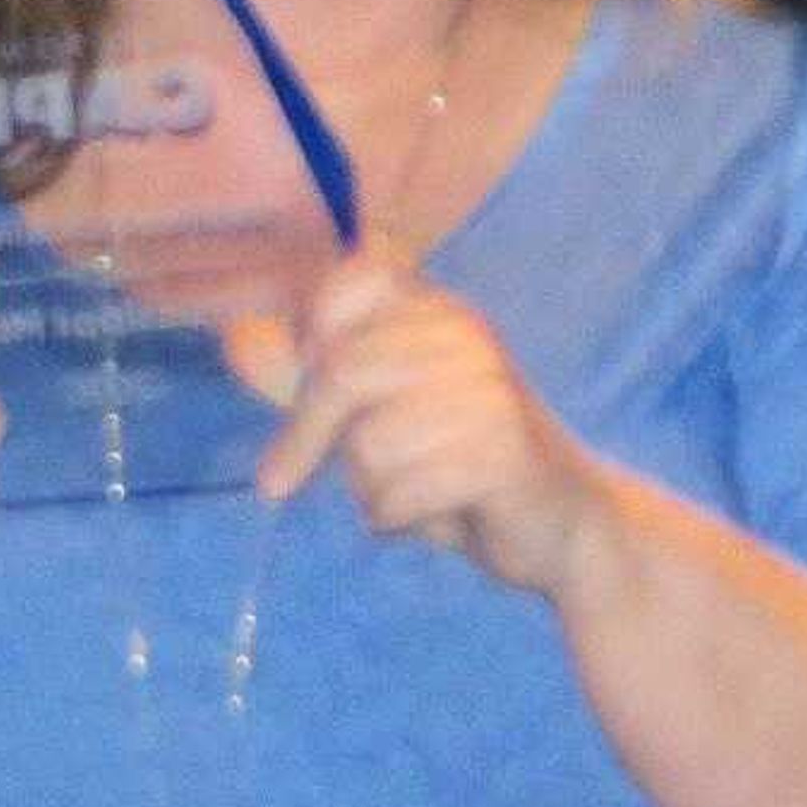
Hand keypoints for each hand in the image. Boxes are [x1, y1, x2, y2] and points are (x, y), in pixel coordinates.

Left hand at [229, 247, 602, 595]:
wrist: (571, 526)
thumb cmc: (461, 466)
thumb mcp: (382, 415)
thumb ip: (311, 378)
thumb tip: (235, 338)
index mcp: (438, 311)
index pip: (350, 280)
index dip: (314, 331)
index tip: (307, 382)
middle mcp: (465, 336)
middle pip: (341, 372)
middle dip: (306, 439)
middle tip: (277, 482)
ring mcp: (488, 391)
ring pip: (368, 445)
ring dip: (370, 487)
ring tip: (411, 489)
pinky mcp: (502, 452)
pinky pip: (400, 493)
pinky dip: (398, 518)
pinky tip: (437, 513)